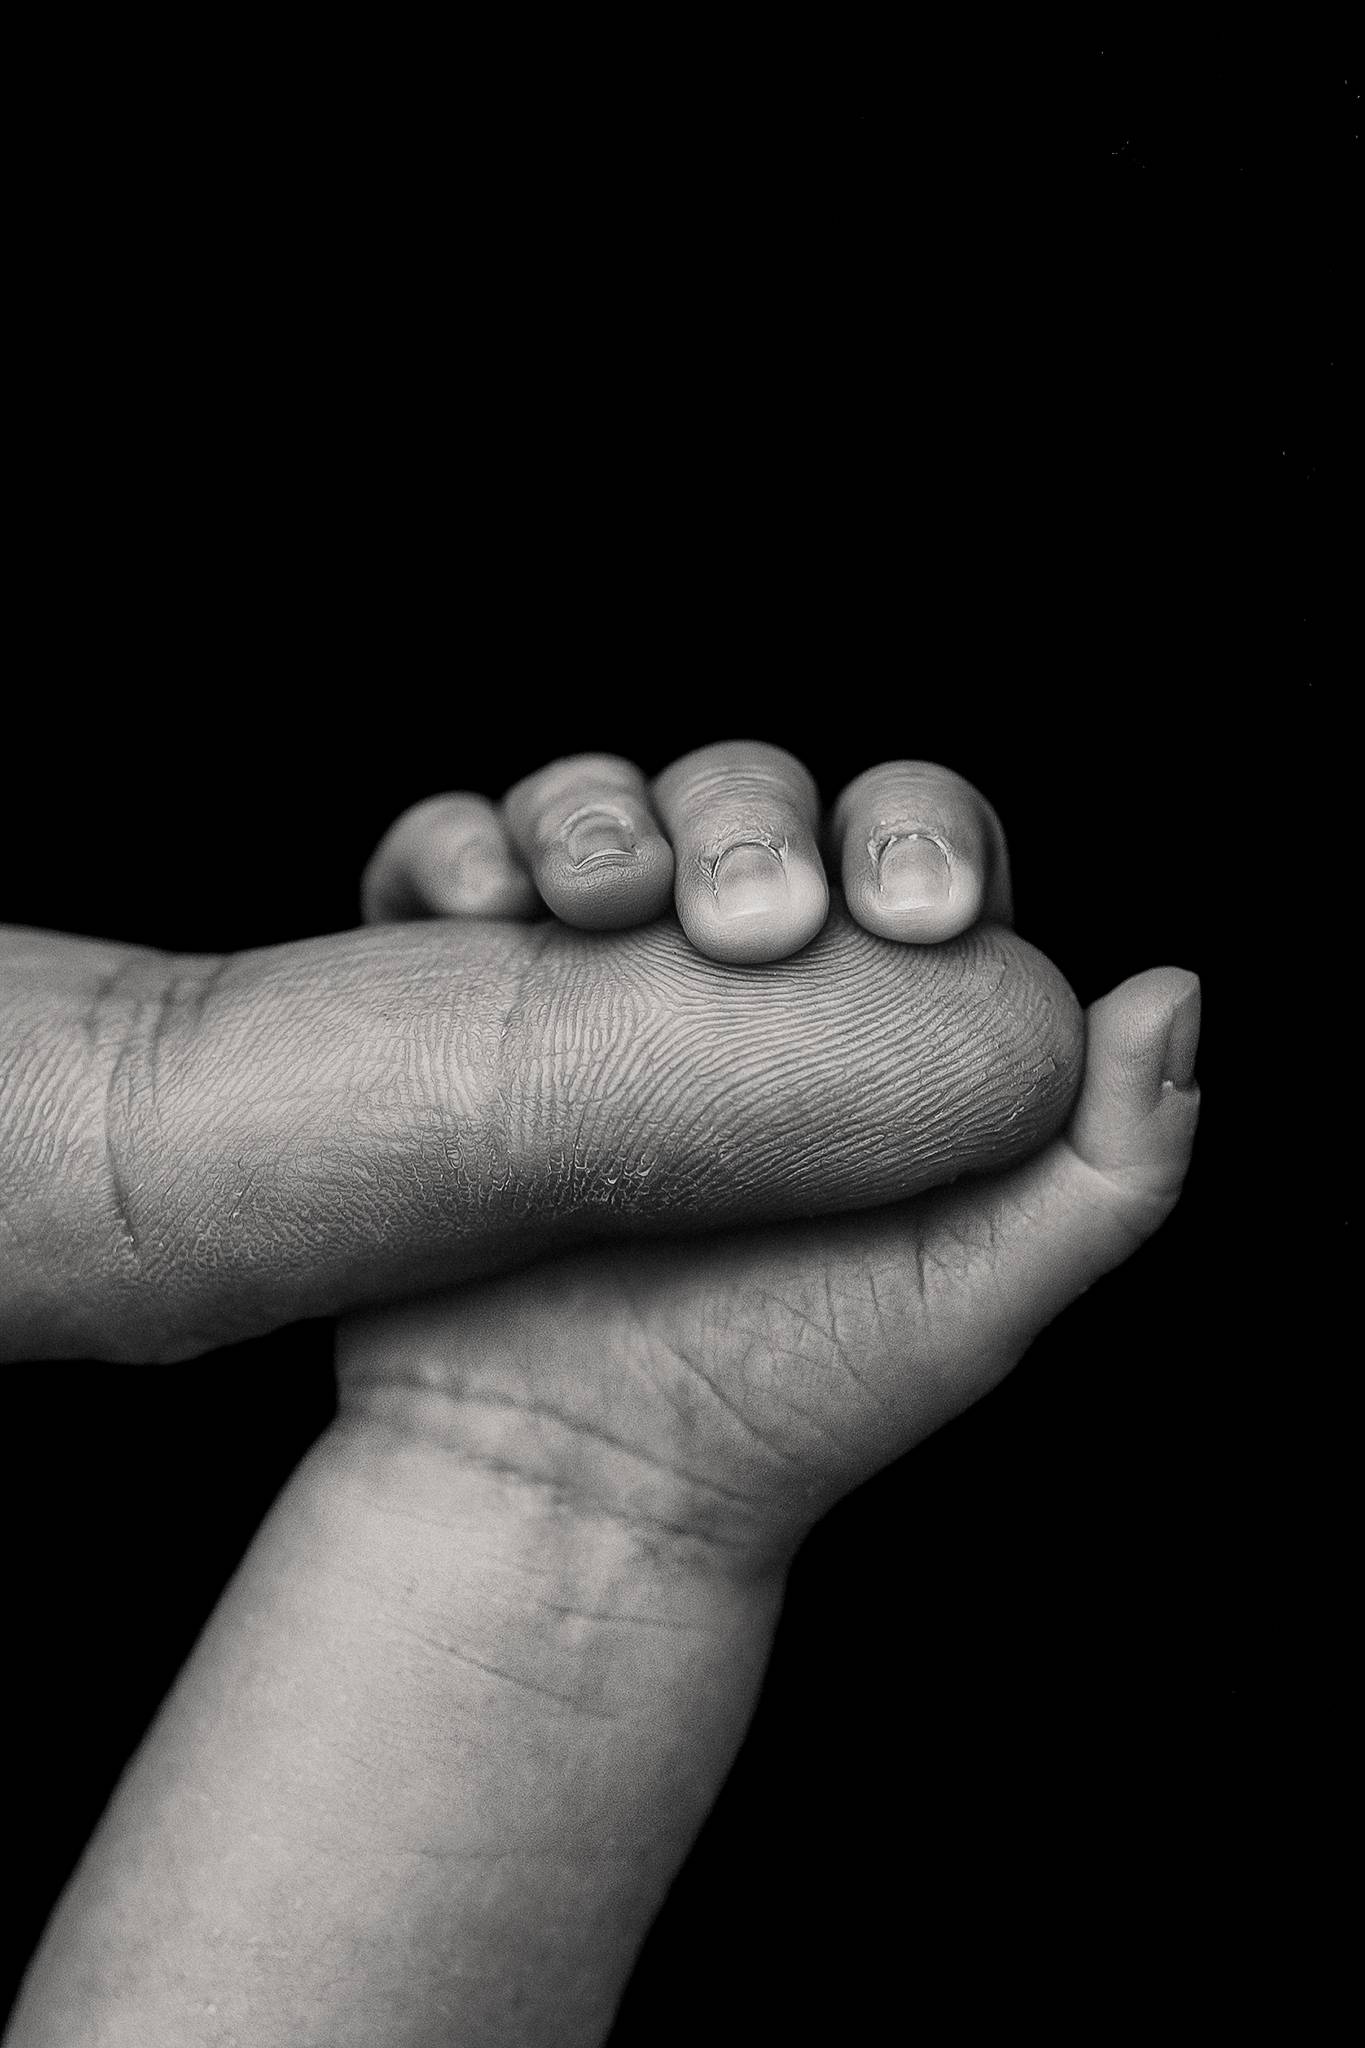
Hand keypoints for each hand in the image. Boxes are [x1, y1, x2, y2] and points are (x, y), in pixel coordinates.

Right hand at [1, 755, 1075, 1362]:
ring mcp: (580, 979)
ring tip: (596, 895)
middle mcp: (722, 972)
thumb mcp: (980, 1291)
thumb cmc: (794, 1401)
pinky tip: (476, 904)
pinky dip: (447, 852)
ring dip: (594, 809)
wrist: (576, 1488)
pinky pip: (434, 876)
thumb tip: (1173, 986)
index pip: (906, 842)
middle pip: (745, 799)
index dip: (915, 832)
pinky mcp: (453, 1002)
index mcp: (864, 1006)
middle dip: (748, 817)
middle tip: (750, 926)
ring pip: (595, 808)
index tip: (916, 916)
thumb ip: (1111, 1161)